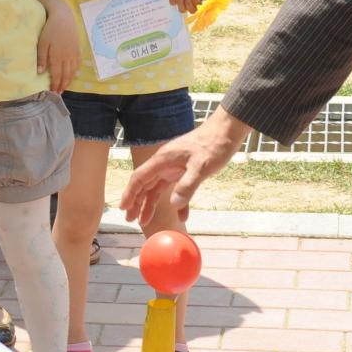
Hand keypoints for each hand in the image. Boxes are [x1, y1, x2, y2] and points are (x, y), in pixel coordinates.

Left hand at [37, 6, 80, 91]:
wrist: (64, 17)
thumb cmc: (50, 29)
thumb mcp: (42, 43)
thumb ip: (41, 58)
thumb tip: (40, 72)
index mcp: (57, 57)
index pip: (56, 75)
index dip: (55, 84)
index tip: (53, 92)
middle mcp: (67, 57)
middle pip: (66, 75)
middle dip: (62, 85)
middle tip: (59, 93)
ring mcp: (73, 53)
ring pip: (73, 71)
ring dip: (69, 80)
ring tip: (65, 87)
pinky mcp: (77, 49)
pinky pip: (77, 64)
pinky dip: (75, 71)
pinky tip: (73, 74)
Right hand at [121, 111, 247, 223]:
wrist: (227, 130)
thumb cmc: (214, 144)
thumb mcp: (202, 166)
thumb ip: (188, 185)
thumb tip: (175, 204)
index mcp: (163, 160)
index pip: (139, 178)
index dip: (130, 194)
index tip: (123, 208)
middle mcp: (164, 163)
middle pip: (145, 184)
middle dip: (136, 202)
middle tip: (130, 219)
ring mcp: (174, 166)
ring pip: (157, 187)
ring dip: (150, 204)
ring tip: (144, 220)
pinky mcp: (184, 169)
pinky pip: (175, 188)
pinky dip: (177, 202)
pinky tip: (181, 216)